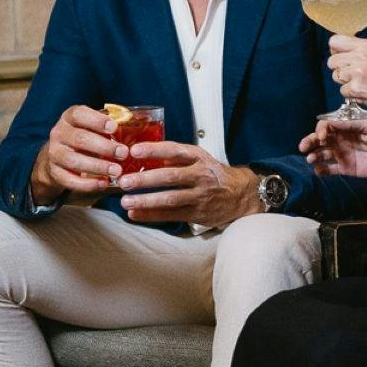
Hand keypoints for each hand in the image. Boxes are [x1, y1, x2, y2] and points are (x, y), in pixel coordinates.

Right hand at [31, 105, 124, 204]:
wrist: (61, 154)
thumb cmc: (85, 136)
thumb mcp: (93, 126)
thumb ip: (108, 127)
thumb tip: (133, 130)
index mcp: (69, 118)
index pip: (79, 115)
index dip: (97, 121)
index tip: (114, 127)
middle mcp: (59, 133)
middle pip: (79, 139)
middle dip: (104, 147)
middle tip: (124, 153)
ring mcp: (54, 154)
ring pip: (74, 161)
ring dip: (97, 166)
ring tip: (117, 171)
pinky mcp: (55, 172)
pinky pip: (70, 180)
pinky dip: (88, 184)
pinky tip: (104, 183)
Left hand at [116, 142, 261, 225]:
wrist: (242, 194)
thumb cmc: (215, 174)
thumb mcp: (200, 159)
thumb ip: (176, 158)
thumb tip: (146, 157)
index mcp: (199, 158)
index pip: (175, 151)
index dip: (154, 150)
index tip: (134, 150)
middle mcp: (200, 176)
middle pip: (170, 177)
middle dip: (145, 180)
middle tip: (124, 181)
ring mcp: (200, 196)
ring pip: (170, 199)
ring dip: (145, 201)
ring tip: (125, 201)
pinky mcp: (198, 214)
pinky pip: (171, 215)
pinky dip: (151, 215)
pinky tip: (135, 214)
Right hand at [300, 117, 366, 179]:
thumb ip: (352, 123)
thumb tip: (331, 122)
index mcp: (347, 126)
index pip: (327, 126)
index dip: (321, 129)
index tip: (322, 135)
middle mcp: (343, 139)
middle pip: (320, 139)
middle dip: (311, 141)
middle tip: (304, 146)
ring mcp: (344, 153)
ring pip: (322, 154)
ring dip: (314, 155)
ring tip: (311, 158)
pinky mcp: (347, 168)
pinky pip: (330, 169)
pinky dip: (322, 170)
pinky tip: (318, 170)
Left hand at [326, 35, 366, 114]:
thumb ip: (359, 50)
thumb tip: (339, 49)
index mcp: (366, 46)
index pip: (334, 41)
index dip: (335, 51)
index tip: (342, 57)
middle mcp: (360, 56)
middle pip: (331, 61)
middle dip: (340, 69)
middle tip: (354, 75)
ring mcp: (357, 73)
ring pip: (335, 76)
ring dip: (345, 83)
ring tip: (362, 84)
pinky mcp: (355, 88)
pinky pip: (342, 91)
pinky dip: (351, 95)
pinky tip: (365, 92)